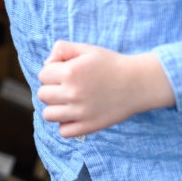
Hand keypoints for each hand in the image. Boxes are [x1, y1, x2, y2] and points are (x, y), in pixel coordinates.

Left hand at [37, 40, 174, 137]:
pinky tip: (75, 115)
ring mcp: (80, 112)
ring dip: (55, 108)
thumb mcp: (86, 49)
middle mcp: (73, 93)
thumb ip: (61, 49)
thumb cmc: (110, 64)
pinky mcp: (89, 126)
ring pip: (48, 115)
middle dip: (51, 89)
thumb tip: (46, 64)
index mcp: (70, 72)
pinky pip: (63, 131)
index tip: (65, 72)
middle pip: (43, 95)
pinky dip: (66, 125)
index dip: (52, 72)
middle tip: (67, 87)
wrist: (139, 83)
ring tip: (68, 102)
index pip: (42, 75)